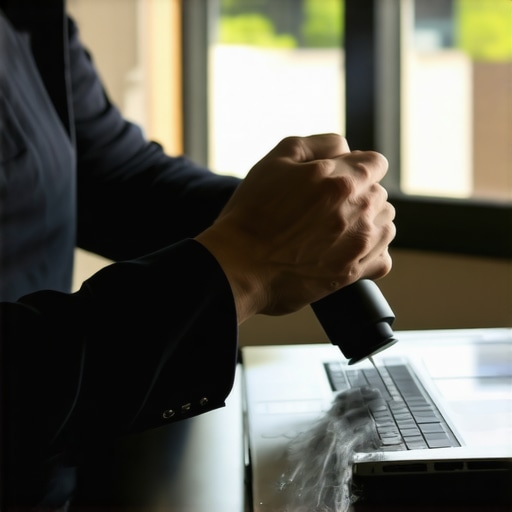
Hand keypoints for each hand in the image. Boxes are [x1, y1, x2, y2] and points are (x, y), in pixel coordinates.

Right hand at [195, 134, 395, 322]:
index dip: (355, 167)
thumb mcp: (278, 159)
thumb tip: (346, 150)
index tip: (336, 179)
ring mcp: (359, 245)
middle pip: (379, 194)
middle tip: (323, 208)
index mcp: (344, 179)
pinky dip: (371, 253)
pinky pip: (383, 259)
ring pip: (385, 225)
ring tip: (334, 230)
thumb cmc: (253, 212)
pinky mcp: (352, 273)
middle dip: (357, 195)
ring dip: (366, 223)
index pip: (376, 164)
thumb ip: (319, 144)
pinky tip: (346, 250)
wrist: (239, 264)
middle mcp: (360, 210)